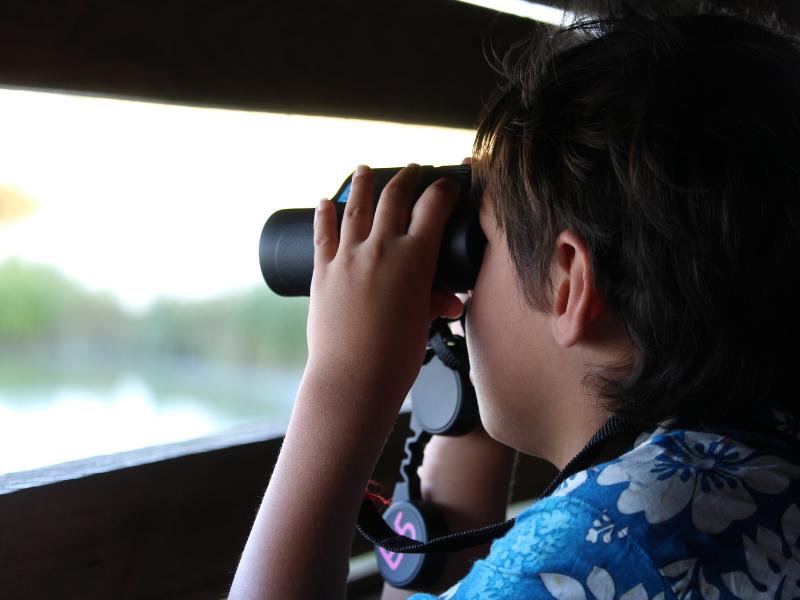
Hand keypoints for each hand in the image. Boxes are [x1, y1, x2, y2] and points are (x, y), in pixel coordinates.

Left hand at [306, 164, 462, 417]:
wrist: (354, 378)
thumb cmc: (396, 357)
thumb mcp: (424, 323)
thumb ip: (435, 302)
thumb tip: (450, 300)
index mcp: (415, 258)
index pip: (433, 206)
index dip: (443, 189)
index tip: (447, 186)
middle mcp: (380, 248)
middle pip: (394, 197)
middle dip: (407, 178)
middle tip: (413, 169)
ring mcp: (348, 257)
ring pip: (355, 207)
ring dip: (361, 183)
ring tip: (364, 169)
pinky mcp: (323, 271)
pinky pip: (323, 234)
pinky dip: (323, 214)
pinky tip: (324, 202)